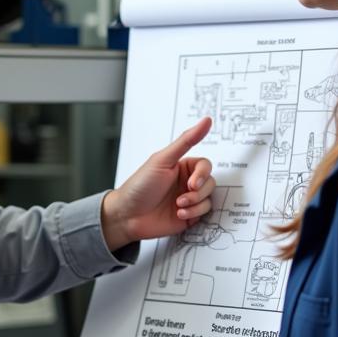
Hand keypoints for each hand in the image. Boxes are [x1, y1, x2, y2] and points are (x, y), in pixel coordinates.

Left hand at [101, 117, 215, 249]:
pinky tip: (178, 214)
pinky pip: (203, 213)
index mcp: (181, 166)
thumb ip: (186, 141)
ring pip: (208, 198)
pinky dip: (193, 214)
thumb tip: (206, 121)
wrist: (127, 216)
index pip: (205, 165)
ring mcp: (188, 199)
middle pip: (210, 182)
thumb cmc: (140, 186)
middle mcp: (186, 182)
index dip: (202, 174)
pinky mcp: (188, 215)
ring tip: (178, 205)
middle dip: (198, 191)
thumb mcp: (162, 160)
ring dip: (195, 203)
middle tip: (183, 195)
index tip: (192, 183)